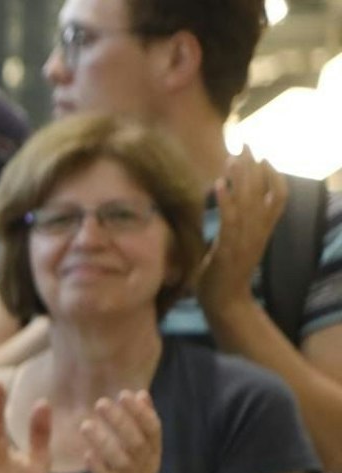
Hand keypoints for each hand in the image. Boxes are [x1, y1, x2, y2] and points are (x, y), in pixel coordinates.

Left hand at [80, 390, 168, 472]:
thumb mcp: (145, 450)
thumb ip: (142, 423)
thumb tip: (141, 393)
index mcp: (153, 452)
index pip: (153, 429)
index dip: (141, 411)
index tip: (125, 394)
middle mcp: (146, 466)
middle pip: (137, 442)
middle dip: (120, 421)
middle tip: (100, 403)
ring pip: (121, 461)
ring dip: (104, 442)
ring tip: (85, 425)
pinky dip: (98, 468)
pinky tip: (86, 454)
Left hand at [199, 148, 286, 317]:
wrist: (225, 303)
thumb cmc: (224, 273)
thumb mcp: (234, 244)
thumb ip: (234, 225)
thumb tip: (226, 202)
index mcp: (262, 230)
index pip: (278, 197)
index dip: (273, 176)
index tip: (263, 157)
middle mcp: (258, 232)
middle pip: (263, 192)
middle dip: (254, 167)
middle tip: (245, 144)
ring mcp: (245, 241)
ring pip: (249, 202)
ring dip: (241, 177)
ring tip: (234, 156)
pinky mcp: (229, 250)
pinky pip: (230, 221)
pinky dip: (226, 201)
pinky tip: (219, 183)